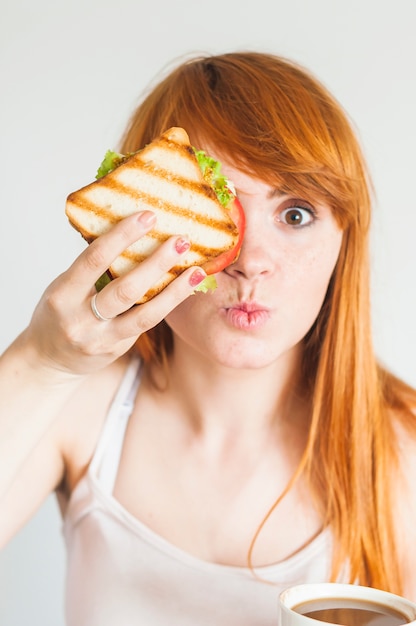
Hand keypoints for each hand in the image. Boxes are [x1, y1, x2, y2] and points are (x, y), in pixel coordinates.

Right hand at [25, 211, 205, 375]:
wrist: (49, 361)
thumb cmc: (59, 313)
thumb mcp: (64, 287)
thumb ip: (91, 267)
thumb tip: (129, 230)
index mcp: (62, 295)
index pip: (94, 259)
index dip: (123, 236)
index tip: (148, 217)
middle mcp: (81, 320)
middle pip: (126, 290)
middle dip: (157, 263)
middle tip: (181, 241)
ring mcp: (101, 339)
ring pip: (146, 315)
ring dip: (175, 291)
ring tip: (197, 271)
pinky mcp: (118, 349)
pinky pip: (147, 324)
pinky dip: (168, 304)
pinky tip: (184, 288)